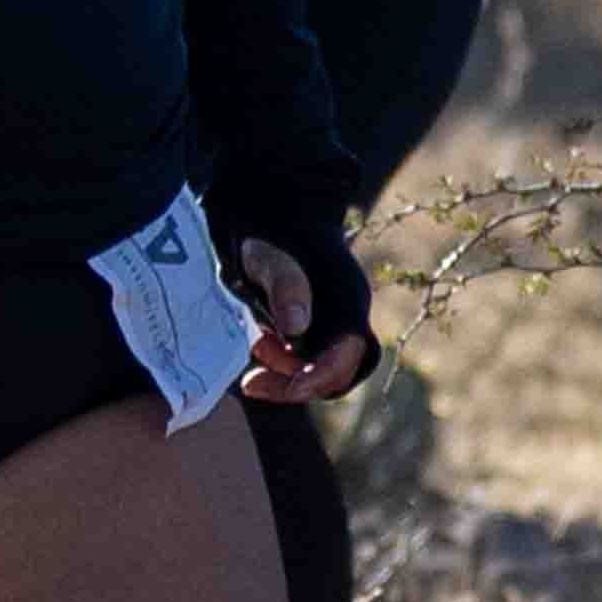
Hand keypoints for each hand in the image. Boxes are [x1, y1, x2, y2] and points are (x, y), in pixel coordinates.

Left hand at [237, 236, 375, 402]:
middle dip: (297, 384)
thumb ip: (286, 287)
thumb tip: (295, 330)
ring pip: (320, 372)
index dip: (320, 376)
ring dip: (286, 375)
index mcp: (348, 299)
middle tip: (253, 379)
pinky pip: (307, 362)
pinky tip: (258, 347)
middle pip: (336, 374)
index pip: (349, 354)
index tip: (289, 387)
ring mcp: (333, 325)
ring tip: (254, 350)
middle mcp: (347, 317)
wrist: (276, 214)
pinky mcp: (316, 330)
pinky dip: (281, 366)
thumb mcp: (270, 255)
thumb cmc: (272, 232)